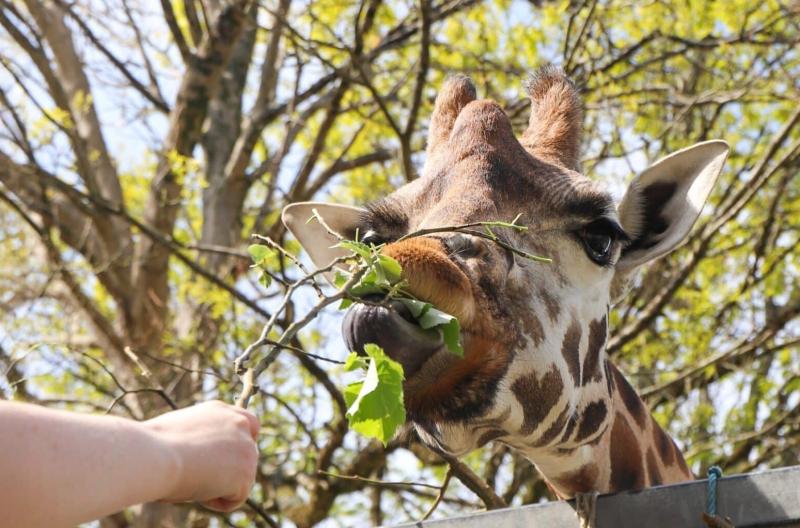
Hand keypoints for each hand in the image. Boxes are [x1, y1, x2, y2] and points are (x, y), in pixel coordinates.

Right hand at [143, 400, 259, 510]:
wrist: (153, 455)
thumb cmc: (152, 446)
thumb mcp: (179, 433)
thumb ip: (201, 439)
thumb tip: (200, 456)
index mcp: (220, 410)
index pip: (248, 424)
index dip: (241, 445)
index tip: (229, 461)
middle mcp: (239, 424)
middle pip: (249, 454)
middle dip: (230, 470)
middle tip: (199, 477)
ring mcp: (247, 448)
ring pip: (241, 478)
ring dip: (219, 486)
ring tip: (191, 480)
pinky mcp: (246, 472)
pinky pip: (237, 498)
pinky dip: (218, 502)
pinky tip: (196, 491)